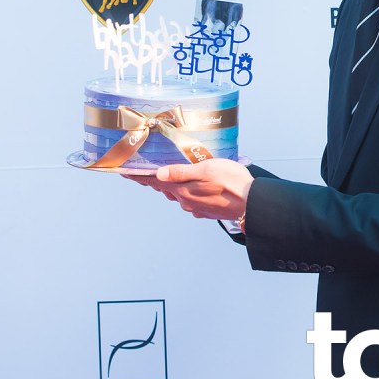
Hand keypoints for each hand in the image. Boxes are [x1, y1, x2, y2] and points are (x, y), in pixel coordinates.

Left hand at [127, 158, 252, 219]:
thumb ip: (182, 172)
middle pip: (166, 187)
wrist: (252, 203)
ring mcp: (197, 207)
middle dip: (155, 179)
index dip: (139, 176)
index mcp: (183, 190)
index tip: (125, 172)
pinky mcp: (208, 210)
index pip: (155, 181)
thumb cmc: (233, 182)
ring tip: (168, 175)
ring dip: (173, 185)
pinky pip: (192, 200)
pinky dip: (188, 192)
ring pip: (179, 194)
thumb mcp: (206, 169)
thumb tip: (159, 173)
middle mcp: (187, 201)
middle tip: (145, 170)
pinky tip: (194, 186)